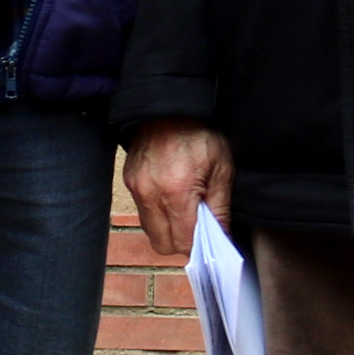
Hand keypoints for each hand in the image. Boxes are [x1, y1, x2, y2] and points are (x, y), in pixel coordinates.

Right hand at [122, 118, 233, 259]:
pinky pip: (143, 213)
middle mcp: (151, 193)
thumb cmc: (200, 134)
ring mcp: (136, 188)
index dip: (199, 248)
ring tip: (185, 212)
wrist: (169, 106)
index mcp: (177, 191)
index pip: (184, 241)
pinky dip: (158, 214)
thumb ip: (220, 208)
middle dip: (182, 243)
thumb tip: (223, 240)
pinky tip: (172, 199)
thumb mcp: (222, 170)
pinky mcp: (130, 182)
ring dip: (169, 230)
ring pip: (151, 231)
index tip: (210, 242)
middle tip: (198, 228)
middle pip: (163, 244)